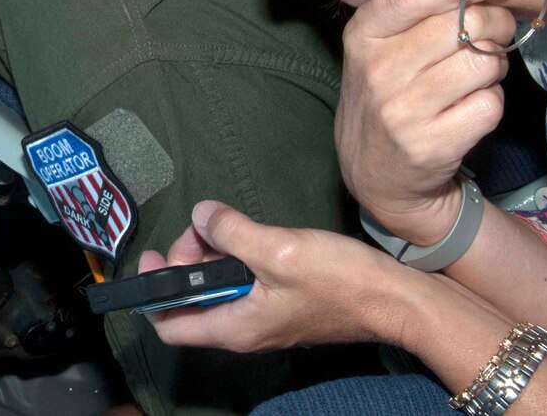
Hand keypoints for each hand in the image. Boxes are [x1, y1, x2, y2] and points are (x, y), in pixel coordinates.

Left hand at [140, 201, 413, 352]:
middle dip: (185, 262)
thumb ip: (230, 232)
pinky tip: (249, 236)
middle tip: (201, 228)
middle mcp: (244, 330)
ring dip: (211, 257)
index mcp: (235, 328)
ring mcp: (265, 318)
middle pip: (192, 302)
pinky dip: (236, 260)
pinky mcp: (283, 304)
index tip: (150, 258)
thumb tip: (200, 215)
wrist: (396, 299)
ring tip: (224, 226)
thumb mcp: (277, 249)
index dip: (150, 295)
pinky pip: (244, 284)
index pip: (170, 327)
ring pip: (219, 289)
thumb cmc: (340, 282)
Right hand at [336, 0, 516, 244]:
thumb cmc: (387, 94)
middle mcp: (377, 71)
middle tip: (495, 33)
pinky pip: (490, 104)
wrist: (374, 171)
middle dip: (495, 24)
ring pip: (483, 63)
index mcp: (362, 37)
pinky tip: (470, 107)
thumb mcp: (378, 48)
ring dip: (494, 65)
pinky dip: (491, 102)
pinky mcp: (430, 144)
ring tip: (477, 74)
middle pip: (463, 25)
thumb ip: (417, 11)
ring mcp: (402, 110)